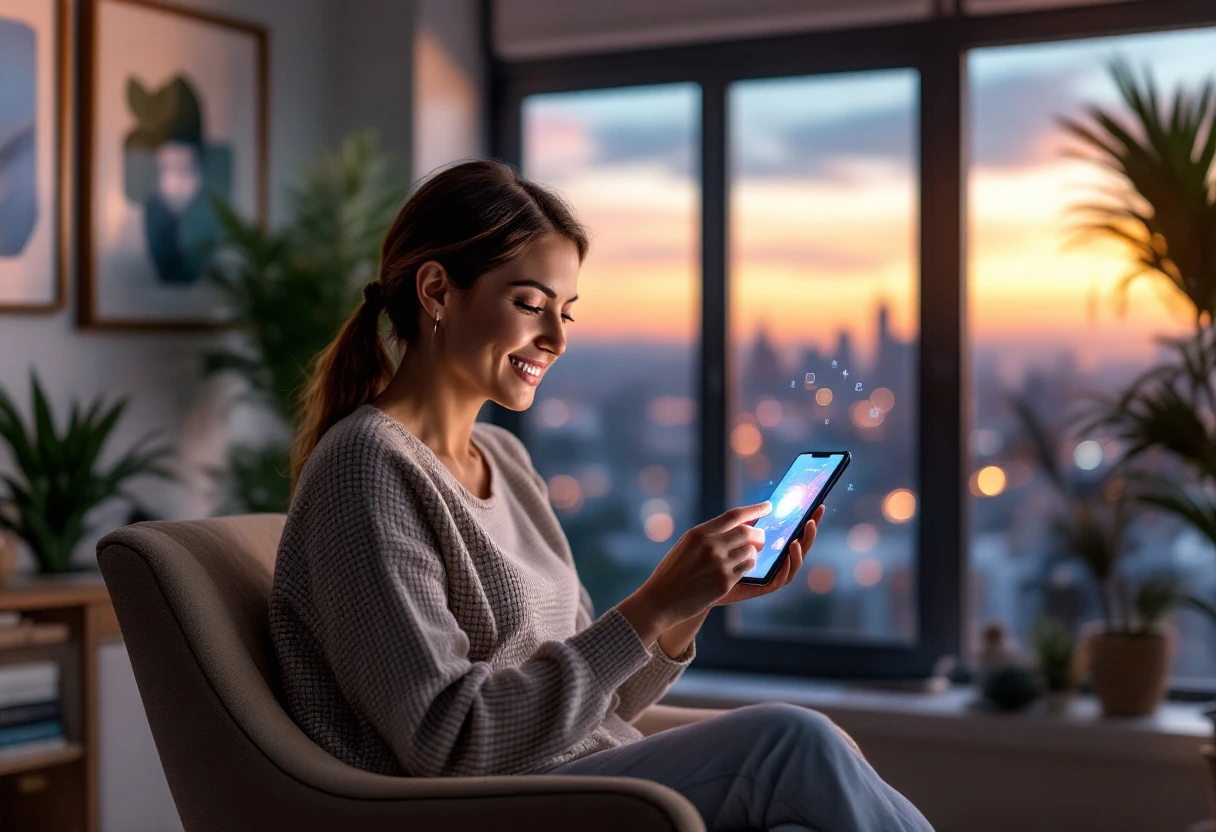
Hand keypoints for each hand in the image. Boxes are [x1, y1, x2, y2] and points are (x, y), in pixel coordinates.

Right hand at [635, 501, 772, 624]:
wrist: (661, 599)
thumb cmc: (673, 571)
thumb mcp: (686, 545)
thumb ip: (710, 534)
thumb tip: (739, 524)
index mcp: (699, 533)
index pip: (734, 516)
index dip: (754, 509)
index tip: (768, 506)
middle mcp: (710, 546)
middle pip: (747, 533)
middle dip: (758, 535)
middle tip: (761, 537)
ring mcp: (719, 565)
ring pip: (750, 552)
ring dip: (752, 553)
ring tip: (745, 556)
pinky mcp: (725, 583)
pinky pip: (746, 569)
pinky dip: (746, 567)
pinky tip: (738, 569)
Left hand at [714, 504, 824, 606]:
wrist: (701, 578)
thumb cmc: (719, 554)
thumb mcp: (735, 533)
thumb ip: (751, 521)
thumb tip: (769, 504)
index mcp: (774, 544)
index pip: (797, 531)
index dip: (810, 520)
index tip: (818, 506)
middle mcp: (777, 559)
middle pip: (801, 546)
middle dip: (809, 534)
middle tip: (810, 521)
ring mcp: (772, 573)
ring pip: (793, 564)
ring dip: (798, 552)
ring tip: (796, 541)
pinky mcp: (763, 587)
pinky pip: (779, 580)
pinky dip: (786, 569)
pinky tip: (786, 557)